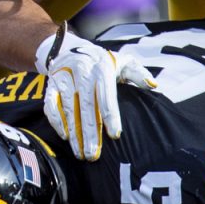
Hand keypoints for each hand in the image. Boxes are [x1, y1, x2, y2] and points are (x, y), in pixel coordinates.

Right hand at [36, 25, 155, 160]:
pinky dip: (56, 121)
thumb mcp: (123, 61)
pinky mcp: (51, 85)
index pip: (107, 94)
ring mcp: (64, 78)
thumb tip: (153, 85)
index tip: (115, 135)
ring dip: (74, 133)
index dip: (110, 115)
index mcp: (103, 68)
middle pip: (86, 106)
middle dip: (90, 132)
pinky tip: (65, 137)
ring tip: (81, 153)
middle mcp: (82, 72)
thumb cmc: (103, 62)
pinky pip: (51, 105)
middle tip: (94, 155)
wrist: (70, 48)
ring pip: (69, 109)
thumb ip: (138, 74)